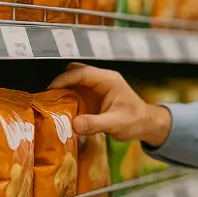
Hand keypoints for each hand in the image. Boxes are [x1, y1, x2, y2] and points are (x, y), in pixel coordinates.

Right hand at [49, 63, 170, 145]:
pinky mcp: (95, 96)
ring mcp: (99, 87)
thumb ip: (95, 124)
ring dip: (64, 90)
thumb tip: (74, 125)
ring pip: (75, 81)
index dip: (64, 79)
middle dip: (61, 82)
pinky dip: (69, 97)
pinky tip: (63, 109)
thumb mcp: (116, 124)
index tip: (50, 90)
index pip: (82, 73)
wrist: (147, 124)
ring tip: (52, 103)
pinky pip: (78, 92)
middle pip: (76, 72)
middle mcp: (103, 80)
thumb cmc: (136, 121)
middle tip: (49, 97)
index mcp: (108, 80)